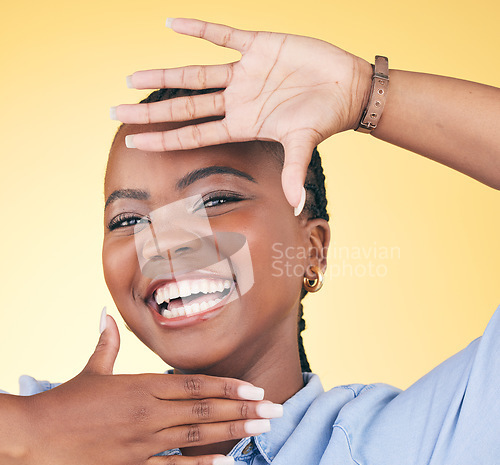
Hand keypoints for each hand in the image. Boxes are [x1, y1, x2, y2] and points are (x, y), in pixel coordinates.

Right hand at [17, 312, 276, 464]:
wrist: (36, 434)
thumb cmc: (67, 400)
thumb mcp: (93, 369)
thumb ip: (107, 342)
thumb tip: (104, 313)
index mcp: (143, 385)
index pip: (197, 383)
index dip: (229, 386)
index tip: (256, 388)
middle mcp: (150, 410)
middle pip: (206, 407)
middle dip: (245, 409)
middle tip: (276, 410)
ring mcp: (144, 440)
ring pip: (198, 433)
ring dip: (234, 431)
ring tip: (263, 429)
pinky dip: (203, 463)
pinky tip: (228, 459)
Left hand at [114, 18, 371, 207]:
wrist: (345, 88)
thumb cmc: (324, 119)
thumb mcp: (304, 145)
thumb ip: (294, 172)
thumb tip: (299, 208)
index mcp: (242, 124)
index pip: (194, 133)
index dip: (164, 139)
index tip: (134, 143)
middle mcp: (236, 100)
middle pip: (185, 107)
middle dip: (151, 111)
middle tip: (114, 112)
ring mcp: (243, 74)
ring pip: (195, 74)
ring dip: (163, 75)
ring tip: (130, 77)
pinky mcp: (257, 46)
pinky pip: (222, 34)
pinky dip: (199, 29)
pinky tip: (171, 23)